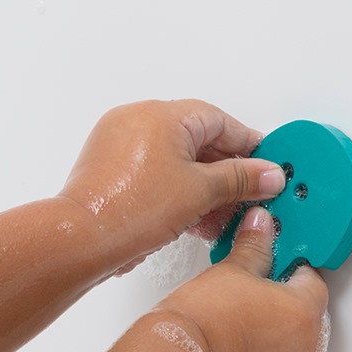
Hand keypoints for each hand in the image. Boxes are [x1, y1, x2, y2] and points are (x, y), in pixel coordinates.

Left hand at [59, 99, 287, 271]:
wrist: (83, 238)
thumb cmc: (130, 209)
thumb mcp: (201, 192)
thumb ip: (240, 179)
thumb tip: (269, 174)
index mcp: (162, 114)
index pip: (219, 121)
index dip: (248, 144)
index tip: (266, 165)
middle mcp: (139, 121)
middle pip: (197, 140)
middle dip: (226, 171)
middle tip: (248, 193)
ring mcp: (122, 145)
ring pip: (176, 160)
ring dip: (203, 187)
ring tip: (222, 214)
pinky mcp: (112, 169)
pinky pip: (155, 173)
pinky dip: (177, 191)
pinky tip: (194, 218)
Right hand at [155, 207, 328, 351]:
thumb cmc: (202, 322)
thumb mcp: (230, 271)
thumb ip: (254, 247)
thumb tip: (261, 226)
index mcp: (302, 312)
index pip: (313, 282)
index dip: (293, 271)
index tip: (277, 268)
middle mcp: (304, 349)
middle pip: (305, 319)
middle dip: (284, 307)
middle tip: (253, 297)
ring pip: (291, 351)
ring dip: (275, 340)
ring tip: (240, 328)